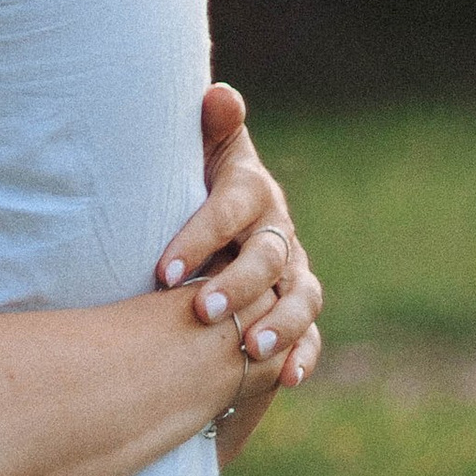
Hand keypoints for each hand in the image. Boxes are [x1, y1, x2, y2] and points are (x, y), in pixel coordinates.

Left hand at [156, 84, 322, 390]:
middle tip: (204, 310)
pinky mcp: (297, 305)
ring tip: (251, 349)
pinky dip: (304, 355)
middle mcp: (278, 231)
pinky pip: (313, 333)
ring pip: (300, 297)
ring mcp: (293, 271)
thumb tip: (218, 96)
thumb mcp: (199, 149)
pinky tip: (289, 379)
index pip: (230, 211)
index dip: (199, 238)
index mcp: (250, 192)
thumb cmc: (191, 178)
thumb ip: (209, 126)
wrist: (213, 214)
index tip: (161, 271)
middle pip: (267, 257)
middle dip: (238, 284)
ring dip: (280, 324)